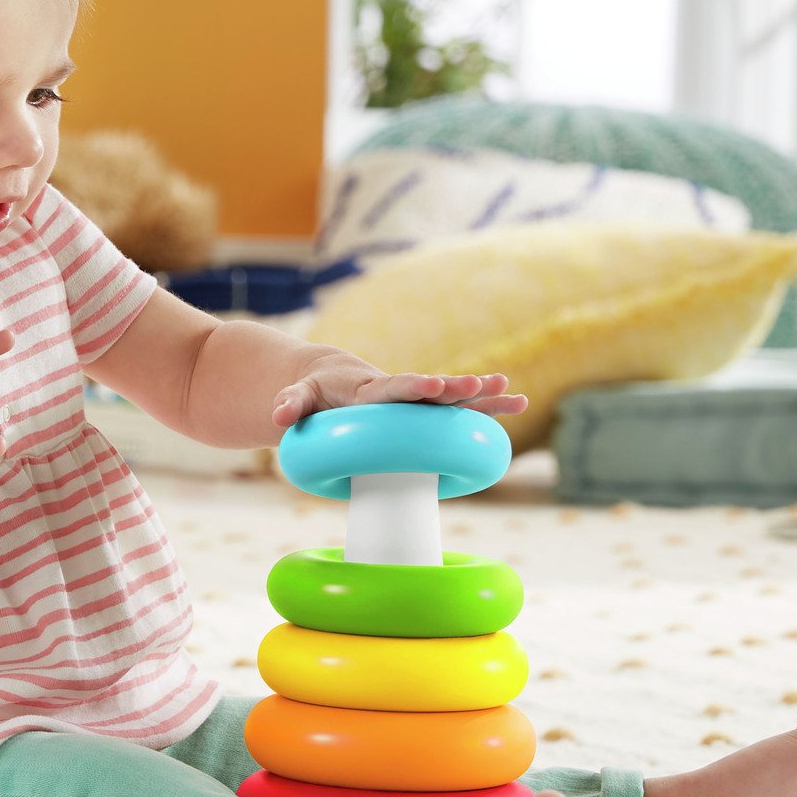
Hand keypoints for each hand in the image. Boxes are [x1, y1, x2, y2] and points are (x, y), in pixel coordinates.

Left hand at [270, 360, 527, 430]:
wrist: (327, 380)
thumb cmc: (312, 393)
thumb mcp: (296, 397)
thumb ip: (290, 403)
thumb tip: (280, 415)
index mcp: (368, 390)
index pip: (391, 388)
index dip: (411, 388)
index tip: (430, 385)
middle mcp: (396, 392)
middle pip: (428, 391)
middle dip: (453, 389)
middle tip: (479, 386)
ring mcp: (412, 402)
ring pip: (451, 401)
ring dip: (482, 399)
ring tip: (516, 395)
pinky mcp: (421, 411)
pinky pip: (455, 412)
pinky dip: (484, 409)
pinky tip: (516, 405)